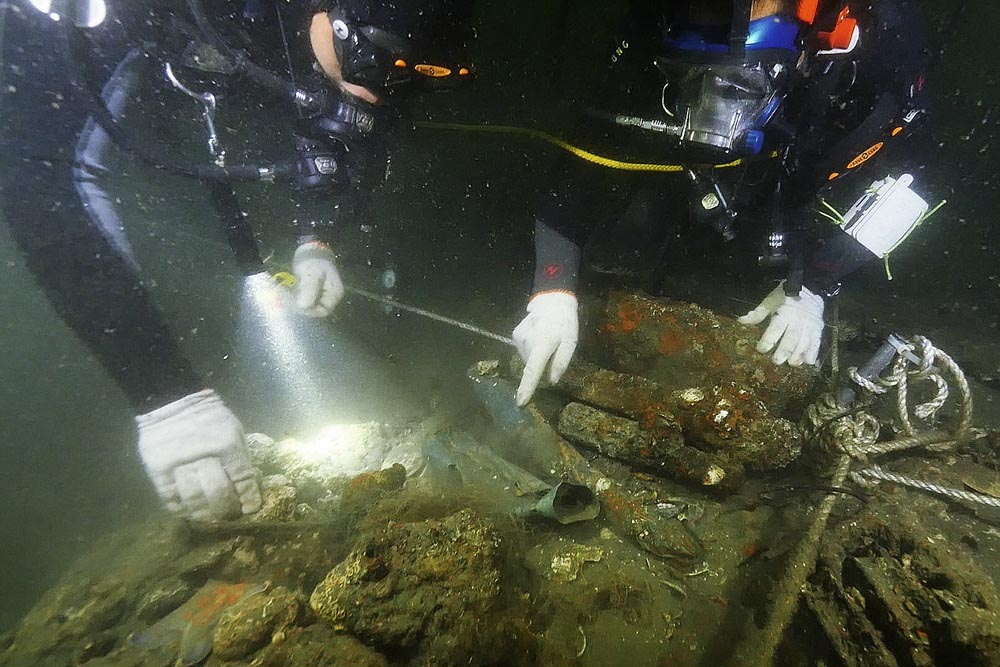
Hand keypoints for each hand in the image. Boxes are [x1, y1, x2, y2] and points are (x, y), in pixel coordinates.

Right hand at [136, 390, 261, 520]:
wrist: (172, 402)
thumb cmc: (210, 418)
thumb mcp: (234, 429)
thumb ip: (240, 457)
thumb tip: (248, 487)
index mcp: (226, 444)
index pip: (241, 477)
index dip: (248, 497)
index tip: (252, 509)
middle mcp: (203, 455)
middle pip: (218, 492)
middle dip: (228, 509)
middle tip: (232, 516)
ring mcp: (178, 464)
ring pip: (194, 499)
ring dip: (205, 514)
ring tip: (212, 519)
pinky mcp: (158, 470)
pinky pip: (170, 498)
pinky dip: (181, 510)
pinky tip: (189, 513)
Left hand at [293, 241, 343, 316]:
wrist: (310, 247)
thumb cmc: (314, 259)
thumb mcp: (312, 274)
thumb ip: (309, 291)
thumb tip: (302, 307)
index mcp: (334, 293)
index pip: (323, 310)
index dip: (310, 311)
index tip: (296, 305)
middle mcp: (329, 296)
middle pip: (315, 308)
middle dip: (300, 305)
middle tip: (287, 300)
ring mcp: (320, 293)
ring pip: (307, 304)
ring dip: (295, 301)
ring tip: (285, 294)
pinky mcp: (311, 290)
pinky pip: (303, 298)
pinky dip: (294, 296)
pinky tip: (286, 291)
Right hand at [512, 291, 578, 405]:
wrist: (551, 300)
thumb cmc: (565, 323)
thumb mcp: (571, 342)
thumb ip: (562, 362)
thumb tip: (552, 381)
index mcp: (543, 345)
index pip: (532, 371)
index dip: (527, 388)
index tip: (520, 402)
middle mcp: (527, 342)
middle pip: (531, 366)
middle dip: (541, 366)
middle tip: (553, 352)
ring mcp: (518, 338)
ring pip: (527, 359)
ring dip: (536, 357)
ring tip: (547, 343)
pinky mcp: (515, 334)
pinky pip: (523, 350)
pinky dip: (531, 349)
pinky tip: (539, 338)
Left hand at [738, 282, 824, 365]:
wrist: (811, 288)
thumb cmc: (785, 296)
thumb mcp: (771, 301)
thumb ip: (758, 313)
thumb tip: (741, 321)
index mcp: (784, 313)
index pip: (776, 329)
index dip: (768, 340)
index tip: (761, 349)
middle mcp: (798, 321)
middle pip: (791, 339)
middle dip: (784, 351)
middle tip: (776, 361)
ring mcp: (809, 326)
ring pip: (805, 343)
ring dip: (799, 355)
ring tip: (792, 363)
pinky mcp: (818, 329)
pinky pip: (817, 342)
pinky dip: (813, 353)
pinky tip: (808, 362)